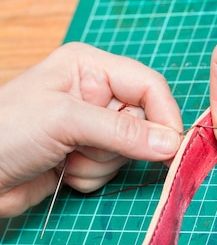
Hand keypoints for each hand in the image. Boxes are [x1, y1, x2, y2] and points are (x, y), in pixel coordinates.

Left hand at [0, 43, 182, 216]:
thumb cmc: (7, 131)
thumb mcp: (65, 121)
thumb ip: (122, 132)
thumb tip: (172, 143)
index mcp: (90, 67)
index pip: (148, 85)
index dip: (164, 115)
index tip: (170, 147)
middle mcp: (95, 94)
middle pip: (143, 122)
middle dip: (117, 144)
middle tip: (84, 146)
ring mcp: (90, 127)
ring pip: (128, 151)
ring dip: (99, 163)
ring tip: (65, 157)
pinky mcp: (84, 156)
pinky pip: (110, 171)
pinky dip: (89, 176)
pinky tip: (61, 170)